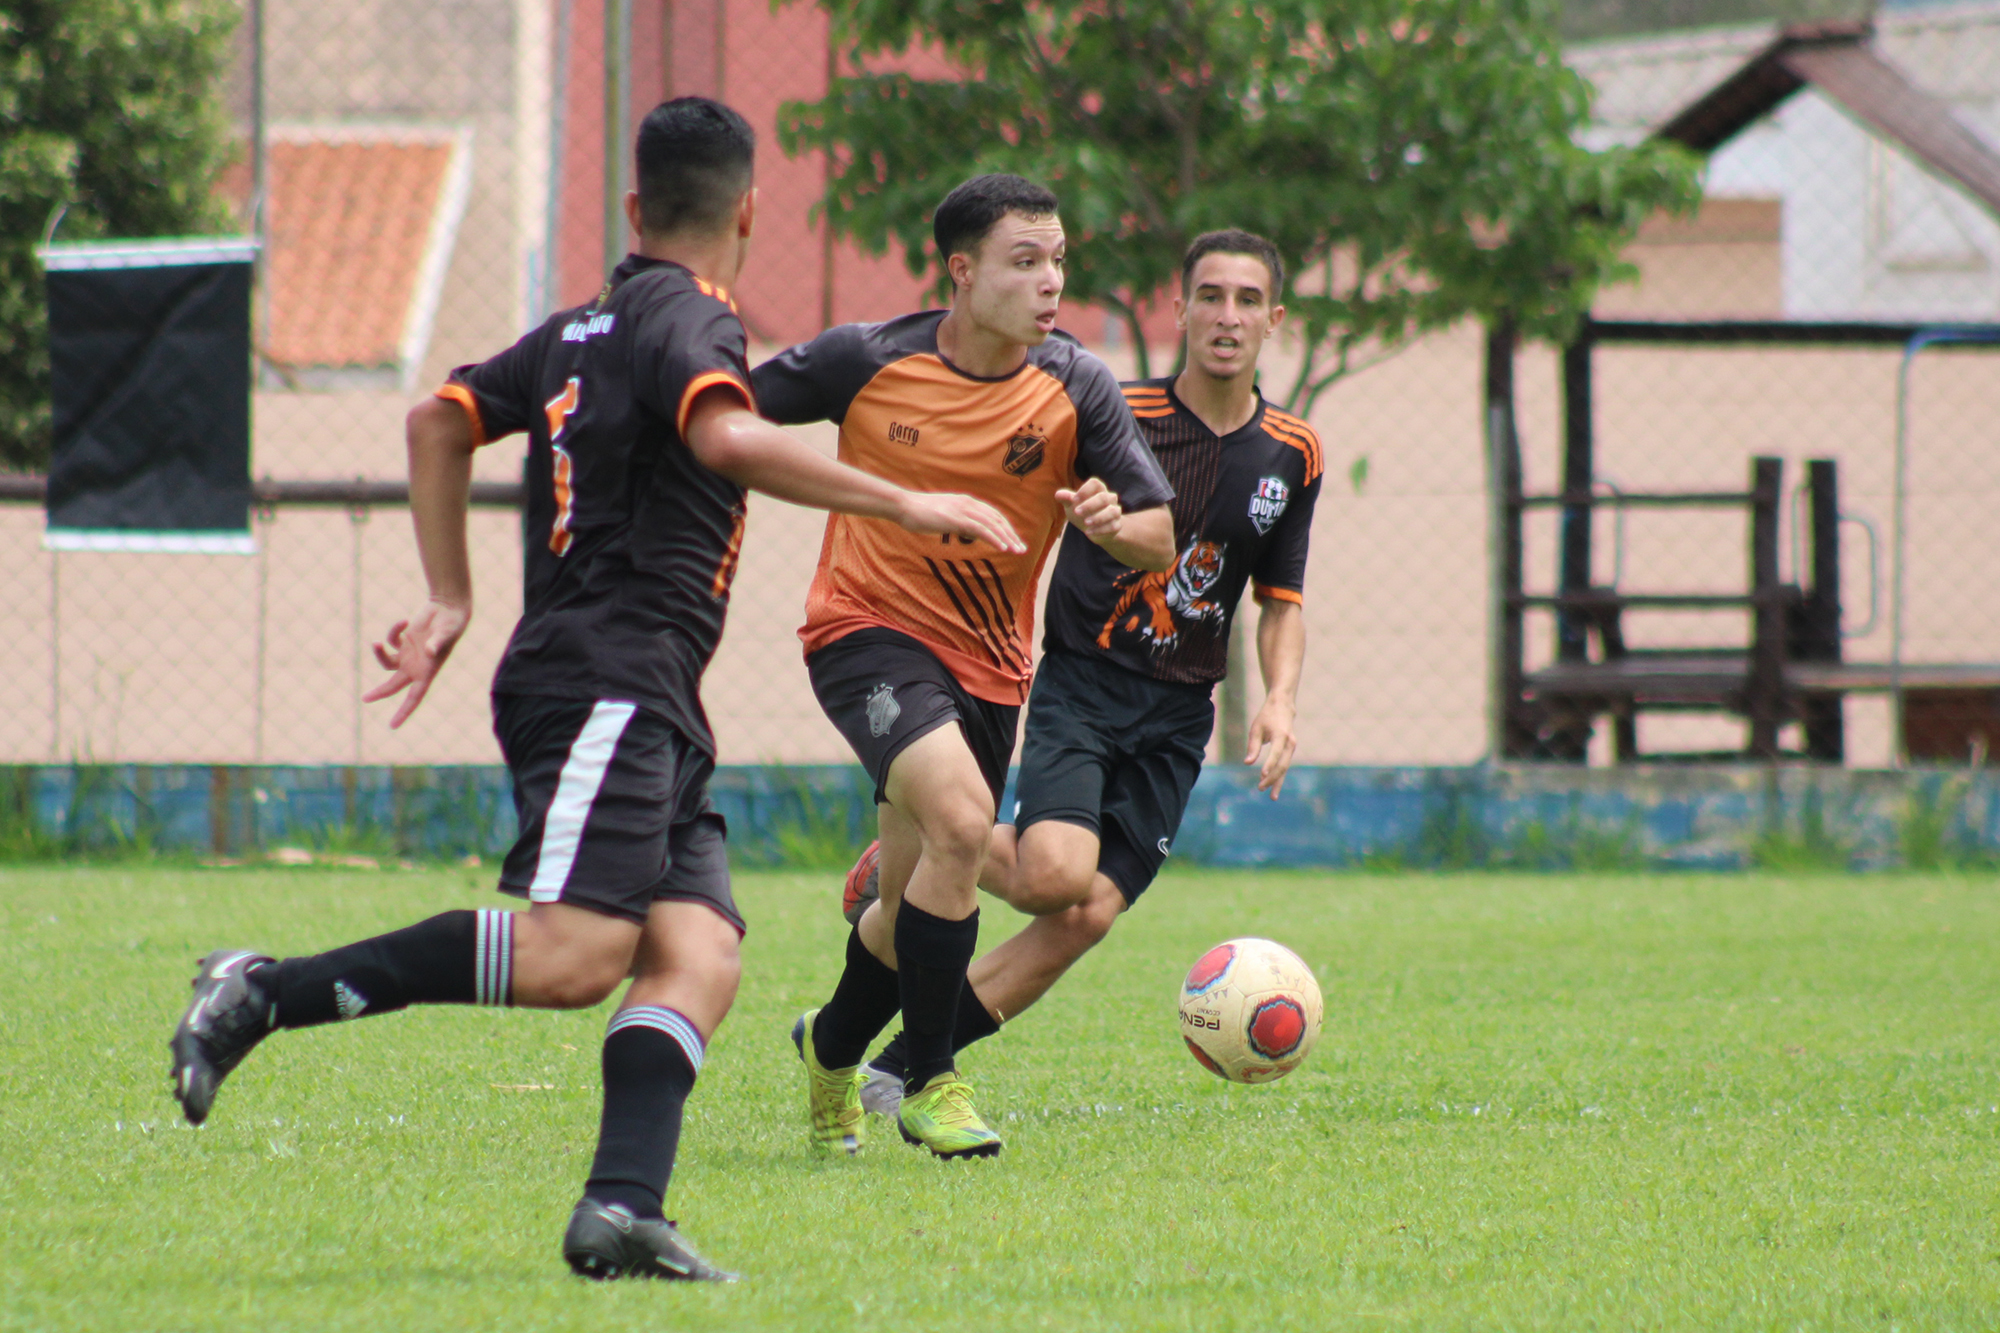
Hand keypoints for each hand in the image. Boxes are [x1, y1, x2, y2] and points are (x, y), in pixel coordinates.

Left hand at [362, 598, 470, 728]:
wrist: (449, 610)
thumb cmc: (451, 624)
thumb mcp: (446, 633)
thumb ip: (436, 643)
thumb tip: (428, 651)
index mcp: (427, 672)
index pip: (414, 697)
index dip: (403, 712)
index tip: (392, 726)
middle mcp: (416, 667)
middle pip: (393, 685)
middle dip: (379, 692)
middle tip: (364, 698)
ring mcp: (408, 655)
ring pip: (386, 663)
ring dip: (378, 653)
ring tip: (375, 643)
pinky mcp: (403, 641)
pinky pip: (390, 640)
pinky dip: (393, 631)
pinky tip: (404, 621)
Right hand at [895, 492, 1026, 552]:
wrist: (904, 506)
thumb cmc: (920, 513)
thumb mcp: (944, 516)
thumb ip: (959, 522)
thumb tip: (969, 532)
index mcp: (966, 502)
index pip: (993, 515)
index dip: (1005, 528)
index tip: (1014, 541)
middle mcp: (968, 503)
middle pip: (997, 519)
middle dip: (1011, 535)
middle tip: (1021, 549)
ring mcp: (963, 510)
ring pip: (992, 525)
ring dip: (1007, 538)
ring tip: (1016, 551)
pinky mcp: (956, 519)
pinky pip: (981, 529)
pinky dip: (994, 539)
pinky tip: (1002, 548)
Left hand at [1055, 477, 1123, 541]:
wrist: (1094, 529)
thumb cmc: (1082, 512)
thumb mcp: (1072, 505)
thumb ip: (1066, 499)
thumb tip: (1058, 495)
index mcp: (1098, 489)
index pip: (1095, 483)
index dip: (1084, 490)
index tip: (1074, 500)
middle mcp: (1109, 498)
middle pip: (1104, 497)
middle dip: (1090, 505)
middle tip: (1076, 512)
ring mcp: (1115, 511)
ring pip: (1112, 511)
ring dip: (1098, 517)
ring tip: (1085, 523)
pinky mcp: (1116, 525)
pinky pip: (1112, 526)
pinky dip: (1100, 530)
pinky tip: (1088, 532)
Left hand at [1245, 700, 1298, 799]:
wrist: (1283, 706)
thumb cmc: (1267, 717)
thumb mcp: (1256, 728)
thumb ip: (1253, 746)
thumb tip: (1247, 763)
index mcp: (1281, 736)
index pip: (1276, 753)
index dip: (1269, 765)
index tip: (1262, 776)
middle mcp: (1290, 743)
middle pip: (1282, 765)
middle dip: (1272, 778)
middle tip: (1260, 788)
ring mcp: (1292, 747)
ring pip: (1285, 767)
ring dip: (1278, 781)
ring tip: (1272, 797)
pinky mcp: (1290, 750)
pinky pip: (1284, 765)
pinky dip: (1279, 776)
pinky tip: (1273, 786)